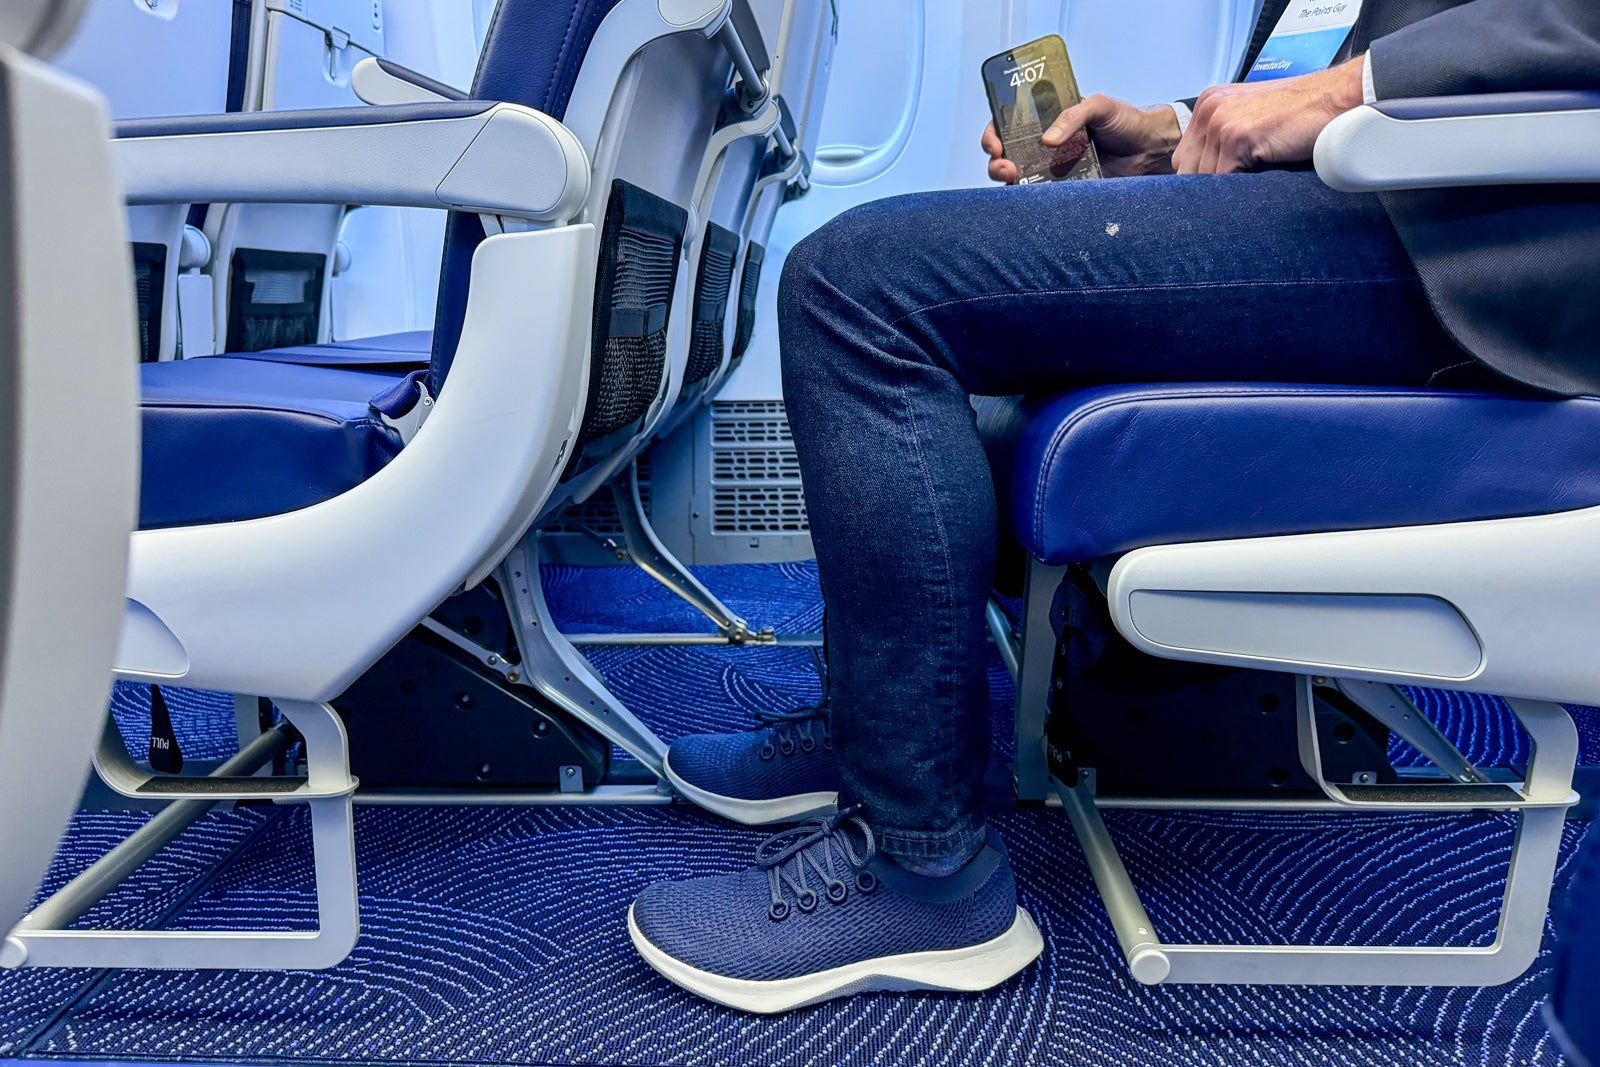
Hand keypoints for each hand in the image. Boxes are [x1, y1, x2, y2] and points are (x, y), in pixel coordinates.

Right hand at [983, 94, 1181, 183]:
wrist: (1149, 150)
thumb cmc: (1125, 121)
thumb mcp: (1099, 106)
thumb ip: (1073, 116)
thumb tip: (1047, 140)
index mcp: (1047, 119)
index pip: (1008, 125)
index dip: (993, 134)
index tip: (995, 143)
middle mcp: (1044, 146)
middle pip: (1005, 156)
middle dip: (996, 162)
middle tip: (1006, 167)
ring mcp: (1052, 170)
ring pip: (1017, 179)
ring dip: (1007, 181)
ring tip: (1014, 179)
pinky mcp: (1064, 191)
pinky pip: (1040, 198)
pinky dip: (1030, 200)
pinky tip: (1031, 198)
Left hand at [1173, 57, 1364, 173]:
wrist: (1338, 100)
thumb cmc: (1303, 114)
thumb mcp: (1253, 121)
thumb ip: (1226, 141)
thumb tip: (1207, 182)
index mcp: (1210, 103)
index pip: (1184, 158)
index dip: (1201, 178)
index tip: (1220, 188)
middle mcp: (1209, 108)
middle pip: (1188, 171)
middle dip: (1210, 187)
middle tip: (1237, 192)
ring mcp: (1221, 121)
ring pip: (1205, 180)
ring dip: (1228, 190)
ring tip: (1254, 183)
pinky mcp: (1236, 136)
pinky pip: (1224, 181)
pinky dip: (1240, 189)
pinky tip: (1261, 180)